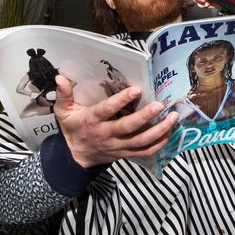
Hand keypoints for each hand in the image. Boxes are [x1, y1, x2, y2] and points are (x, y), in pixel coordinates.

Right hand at [53, 75, 178, 167]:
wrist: (76, 157)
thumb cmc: (73, 129)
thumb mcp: (63, 112)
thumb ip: (63, 95)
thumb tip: (61, 77)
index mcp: (92, 121)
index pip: (107, 110)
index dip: (121, 101)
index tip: (135, 90)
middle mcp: (107, 134)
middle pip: (128, 128)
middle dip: (145, 117)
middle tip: (160, 105)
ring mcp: (119, 146)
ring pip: (141, 141)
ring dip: (159, 130)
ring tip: (173, 117)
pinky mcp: (127, 154)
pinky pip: (146, 152)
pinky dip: (160, 143)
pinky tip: (170, 131)